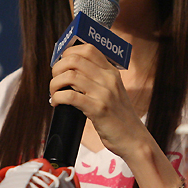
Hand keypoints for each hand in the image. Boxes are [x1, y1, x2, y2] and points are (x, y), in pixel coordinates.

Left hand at [50, 43, 148, 157]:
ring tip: (54, 92)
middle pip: (75, 59)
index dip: (69, 51)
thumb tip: (69, 72)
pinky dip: (57, 98)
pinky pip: (70, 97)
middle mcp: (108, 79)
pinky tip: (56, 103)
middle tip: (55, 78)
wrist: (133, 138)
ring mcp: (104, 93)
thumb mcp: (113, 91)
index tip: (60, 62)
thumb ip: (97, 79)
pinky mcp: (99, 109)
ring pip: (70, 76)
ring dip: (55, 83)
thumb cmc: (119, 116)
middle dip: (57, 67)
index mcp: (112, 72)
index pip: (88, 49)